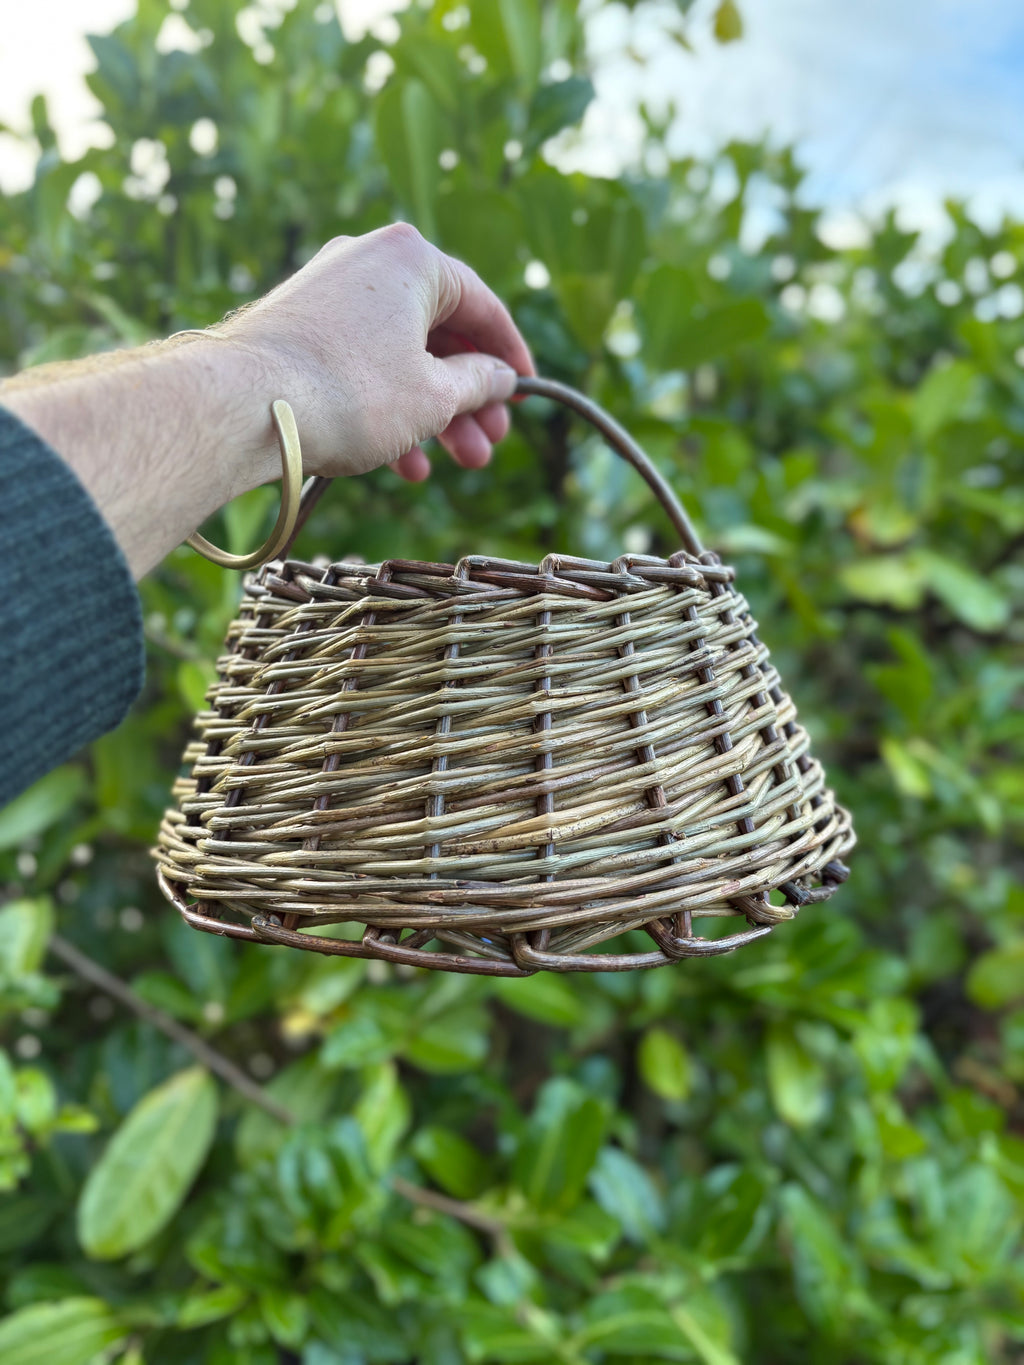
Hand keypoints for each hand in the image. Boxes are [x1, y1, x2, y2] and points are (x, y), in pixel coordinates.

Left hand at [213, 223, 534, 482]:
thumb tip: (500, 378)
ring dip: (431, 413)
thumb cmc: (348, 394)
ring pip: (398, 356)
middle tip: (486, 446)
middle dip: (468, 399)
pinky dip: (386, 407)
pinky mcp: (297, 328)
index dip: (509, 355)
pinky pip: (359, 365)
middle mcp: (367, 262)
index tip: (525, 392)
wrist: (243, 407)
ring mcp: (327, 293)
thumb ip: (479, 383)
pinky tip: (399, 461)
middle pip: (438, 335)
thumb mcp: (434, 396)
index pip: (480, 305)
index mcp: (411, 259)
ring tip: (451, 465)